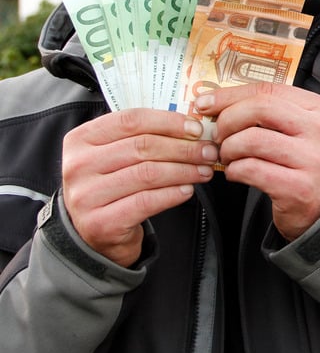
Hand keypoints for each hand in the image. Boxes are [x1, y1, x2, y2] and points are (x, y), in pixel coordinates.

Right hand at [62, 110, 217, 266]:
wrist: (92, 233)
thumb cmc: (112, 185)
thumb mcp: (116, 155)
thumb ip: (143, 137)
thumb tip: (191, 128)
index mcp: (81, 139)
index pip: (131, 120)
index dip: (168, 122)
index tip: (196, 129)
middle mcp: (78, 165)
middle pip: (142, 147)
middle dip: (184, 148)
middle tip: (209, 152)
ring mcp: (86, 196)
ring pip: (148, 174)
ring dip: (184, 171)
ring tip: (204, 171)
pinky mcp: (100, 223)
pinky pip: (146, 202)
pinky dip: (172, 194)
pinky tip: (187, 190)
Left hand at [192, 83, 319, 241]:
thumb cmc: (305, 161)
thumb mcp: (300, 128)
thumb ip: (269, 112)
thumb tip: (217, 102)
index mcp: (319, 108)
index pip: (268, 90)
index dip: (231, 95)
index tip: (206, 103)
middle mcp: (319, 130)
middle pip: (260, 109)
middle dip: (228, 120)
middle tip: (217, 134)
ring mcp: (310, 159)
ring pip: (252, 139)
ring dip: (228, 148)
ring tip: (228, 156)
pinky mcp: (297, 187)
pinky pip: (251, 169)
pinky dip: (234, 170)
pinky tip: (236, 173)